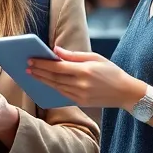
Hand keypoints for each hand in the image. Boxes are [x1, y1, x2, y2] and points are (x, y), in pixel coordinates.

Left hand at [26, 47, 144, 109]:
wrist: (126, 93)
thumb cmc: (111, 71)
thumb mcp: (95, 58)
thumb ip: (74, 55)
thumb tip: (55, 50)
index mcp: (85, 71)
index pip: (58, 67)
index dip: (43, 64)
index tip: (31, 60)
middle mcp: (81, 84)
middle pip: (54, 78)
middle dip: (39, 72)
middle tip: (26, 66)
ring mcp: (81, 95)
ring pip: (56, 87)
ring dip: (42, 80)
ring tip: (32, 74)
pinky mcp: (81, 102)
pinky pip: (62, 94)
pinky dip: (52, 88)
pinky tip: (44, 83)